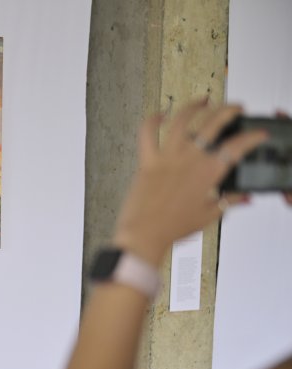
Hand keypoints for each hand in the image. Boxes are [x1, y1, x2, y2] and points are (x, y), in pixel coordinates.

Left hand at [113, 99, 267, 266]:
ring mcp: (166, 157)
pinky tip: (160, 115)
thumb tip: (242, 197)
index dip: (251, 137)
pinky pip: (147, 134)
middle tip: (235, 108)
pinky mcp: (146, 161)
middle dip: (229, 110)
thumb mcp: (209, 215)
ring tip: (203, 100)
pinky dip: (152, 121)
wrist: (145, 234)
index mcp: (208, 172)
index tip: (258, 134)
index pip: (236, 147)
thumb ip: (228, 202)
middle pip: (213, 123)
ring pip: (182, 120)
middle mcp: (189, 159)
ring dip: (194, 106)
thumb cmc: (174, 227)